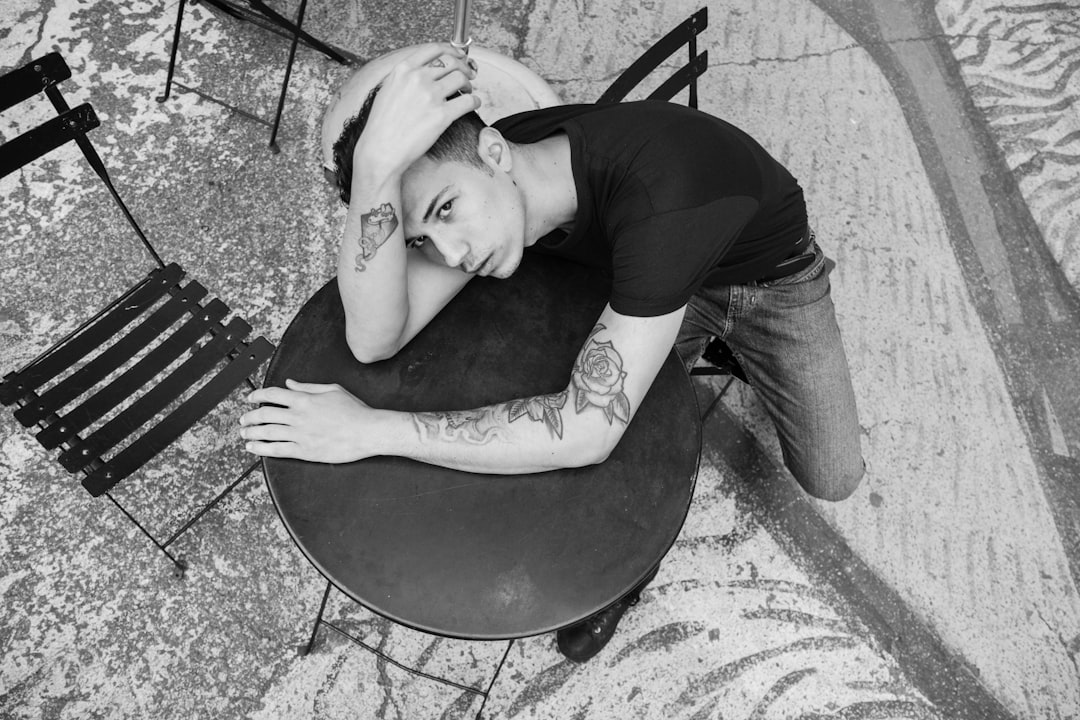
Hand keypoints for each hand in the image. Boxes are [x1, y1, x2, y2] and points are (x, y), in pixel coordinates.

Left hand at [239, 379, 381, 462]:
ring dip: (251, 432)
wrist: (367, 431)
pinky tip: (253, 447)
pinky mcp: (304, 451)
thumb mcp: (332, 390)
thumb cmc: (354, 411)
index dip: (257, 395)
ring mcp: (300, 434)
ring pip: (267, 432)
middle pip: (264, 414)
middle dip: (250, 416)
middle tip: (243, 419)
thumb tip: (290, 384)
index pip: (272, 394)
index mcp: (304, 399)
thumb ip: (307, 387)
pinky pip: (276, 450)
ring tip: (243, 433)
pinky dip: (261, 448)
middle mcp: (298, 416)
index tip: (250, 398)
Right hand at [355, 43, 480, 177]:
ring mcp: (431, 96)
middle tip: (468, 74)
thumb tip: (425, 72)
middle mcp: (418, 78)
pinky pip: (469, 101)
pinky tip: (473, 104)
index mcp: (403, 70)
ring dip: (469, 84)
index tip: (458, 55)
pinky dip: (475, 101)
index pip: (434, 49)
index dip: (451, 50)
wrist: (381, 150)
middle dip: (464, 67)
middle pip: (451, 62)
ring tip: (467, 91)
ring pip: (462, 78)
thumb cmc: (382, 126)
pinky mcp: (442, 115)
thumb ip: (405, 77)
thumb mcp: (388, 90)